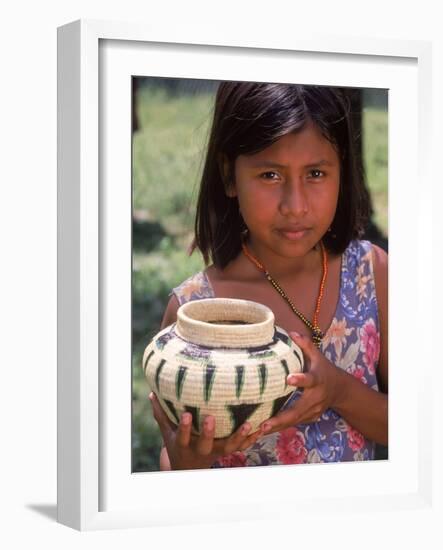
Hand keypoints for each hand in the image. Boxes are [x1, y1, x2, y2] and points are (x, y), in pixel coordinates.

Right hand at [149, 392, 263, 469]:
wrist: (188, 469)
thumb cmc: (176, 443)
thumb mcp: (166, 431)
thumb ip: (161, 413)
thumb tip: (152, 392)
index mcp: (184, 444)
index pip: (182, 436)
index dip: (184, 427)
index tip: (186, 414)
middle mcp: (201, 450)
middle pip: (206, 444)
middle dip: (208, 432)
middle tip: (211, 417)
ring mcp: (216, 451)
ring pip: (229, 447)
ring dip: (239, 436)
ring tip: (248, 424)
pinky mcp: (227, 451)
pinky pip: (242, 446)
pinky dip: (252, 438)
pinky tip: (262, 428)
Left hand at [259, 331, 340, 434]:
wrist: (340, 389)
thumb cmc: (323, 369)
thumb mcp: (317, 355)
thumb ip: (305, 344)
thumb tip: (291, 333)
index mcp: (318, 380)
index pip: (310, 380)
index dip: (300, 380)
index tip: (289, 378)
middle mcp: (316, 398)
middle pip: (298, 410)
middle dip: (281, 418)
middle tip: (264, 424)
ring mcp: (314, 410)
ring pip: (295, 420)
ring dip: (278, 426)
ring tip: (260, 430)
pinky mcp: (310, 418)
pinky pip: (294, 423)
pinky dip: (281, 427)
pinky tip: (265, 430)